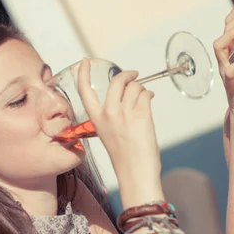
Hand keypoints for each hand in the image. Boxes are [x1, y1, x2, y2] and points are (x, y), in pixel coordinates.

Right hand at [77, 59, 162, 206]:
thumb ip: (113, 112)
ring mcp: (124, 113)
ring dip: (142, 90)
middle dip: (128, 75)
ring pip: (135, 87)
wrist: (135, 172)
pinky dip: (149, 95)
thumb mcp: (109, 132)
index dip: (83, 73)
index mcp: (96, 118)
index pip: (84, 91)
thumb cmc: (125, 155)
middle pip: (117, 81)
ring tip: (144, 99)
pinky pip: (146, 95)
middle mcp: (108, 113)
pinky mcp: (141, 115)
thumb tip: (129, 91)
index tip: (85, 61)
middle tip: (135, 75)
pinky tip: (150, 100)